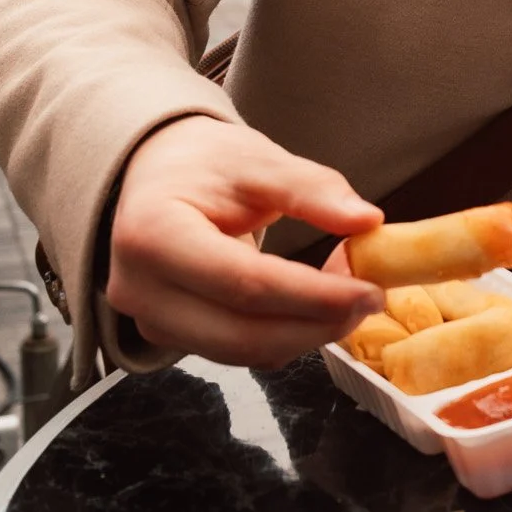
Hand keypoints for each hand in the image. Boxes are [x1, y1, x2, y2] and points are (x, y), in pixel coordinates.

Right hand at [108, 116, 385, 367]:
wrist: (155, 175)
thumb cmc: (202, 163)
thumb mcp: (257, 160)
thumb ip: (311, 189)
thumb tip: (366, 220)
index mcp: (153, 235)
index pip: (243, 282)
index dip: (313, 295)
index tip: (368, 290)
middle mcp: (140, 289)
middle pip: (240, 333)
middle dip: (315, 325)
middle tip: (371, 301)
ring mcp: (150, 320)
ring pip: (239, 351)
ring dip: (303, 334)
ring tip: (349, 299)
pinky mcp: (169, 335)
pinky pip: (234, 349)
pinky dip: (282, 334)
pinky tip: (315, 307)